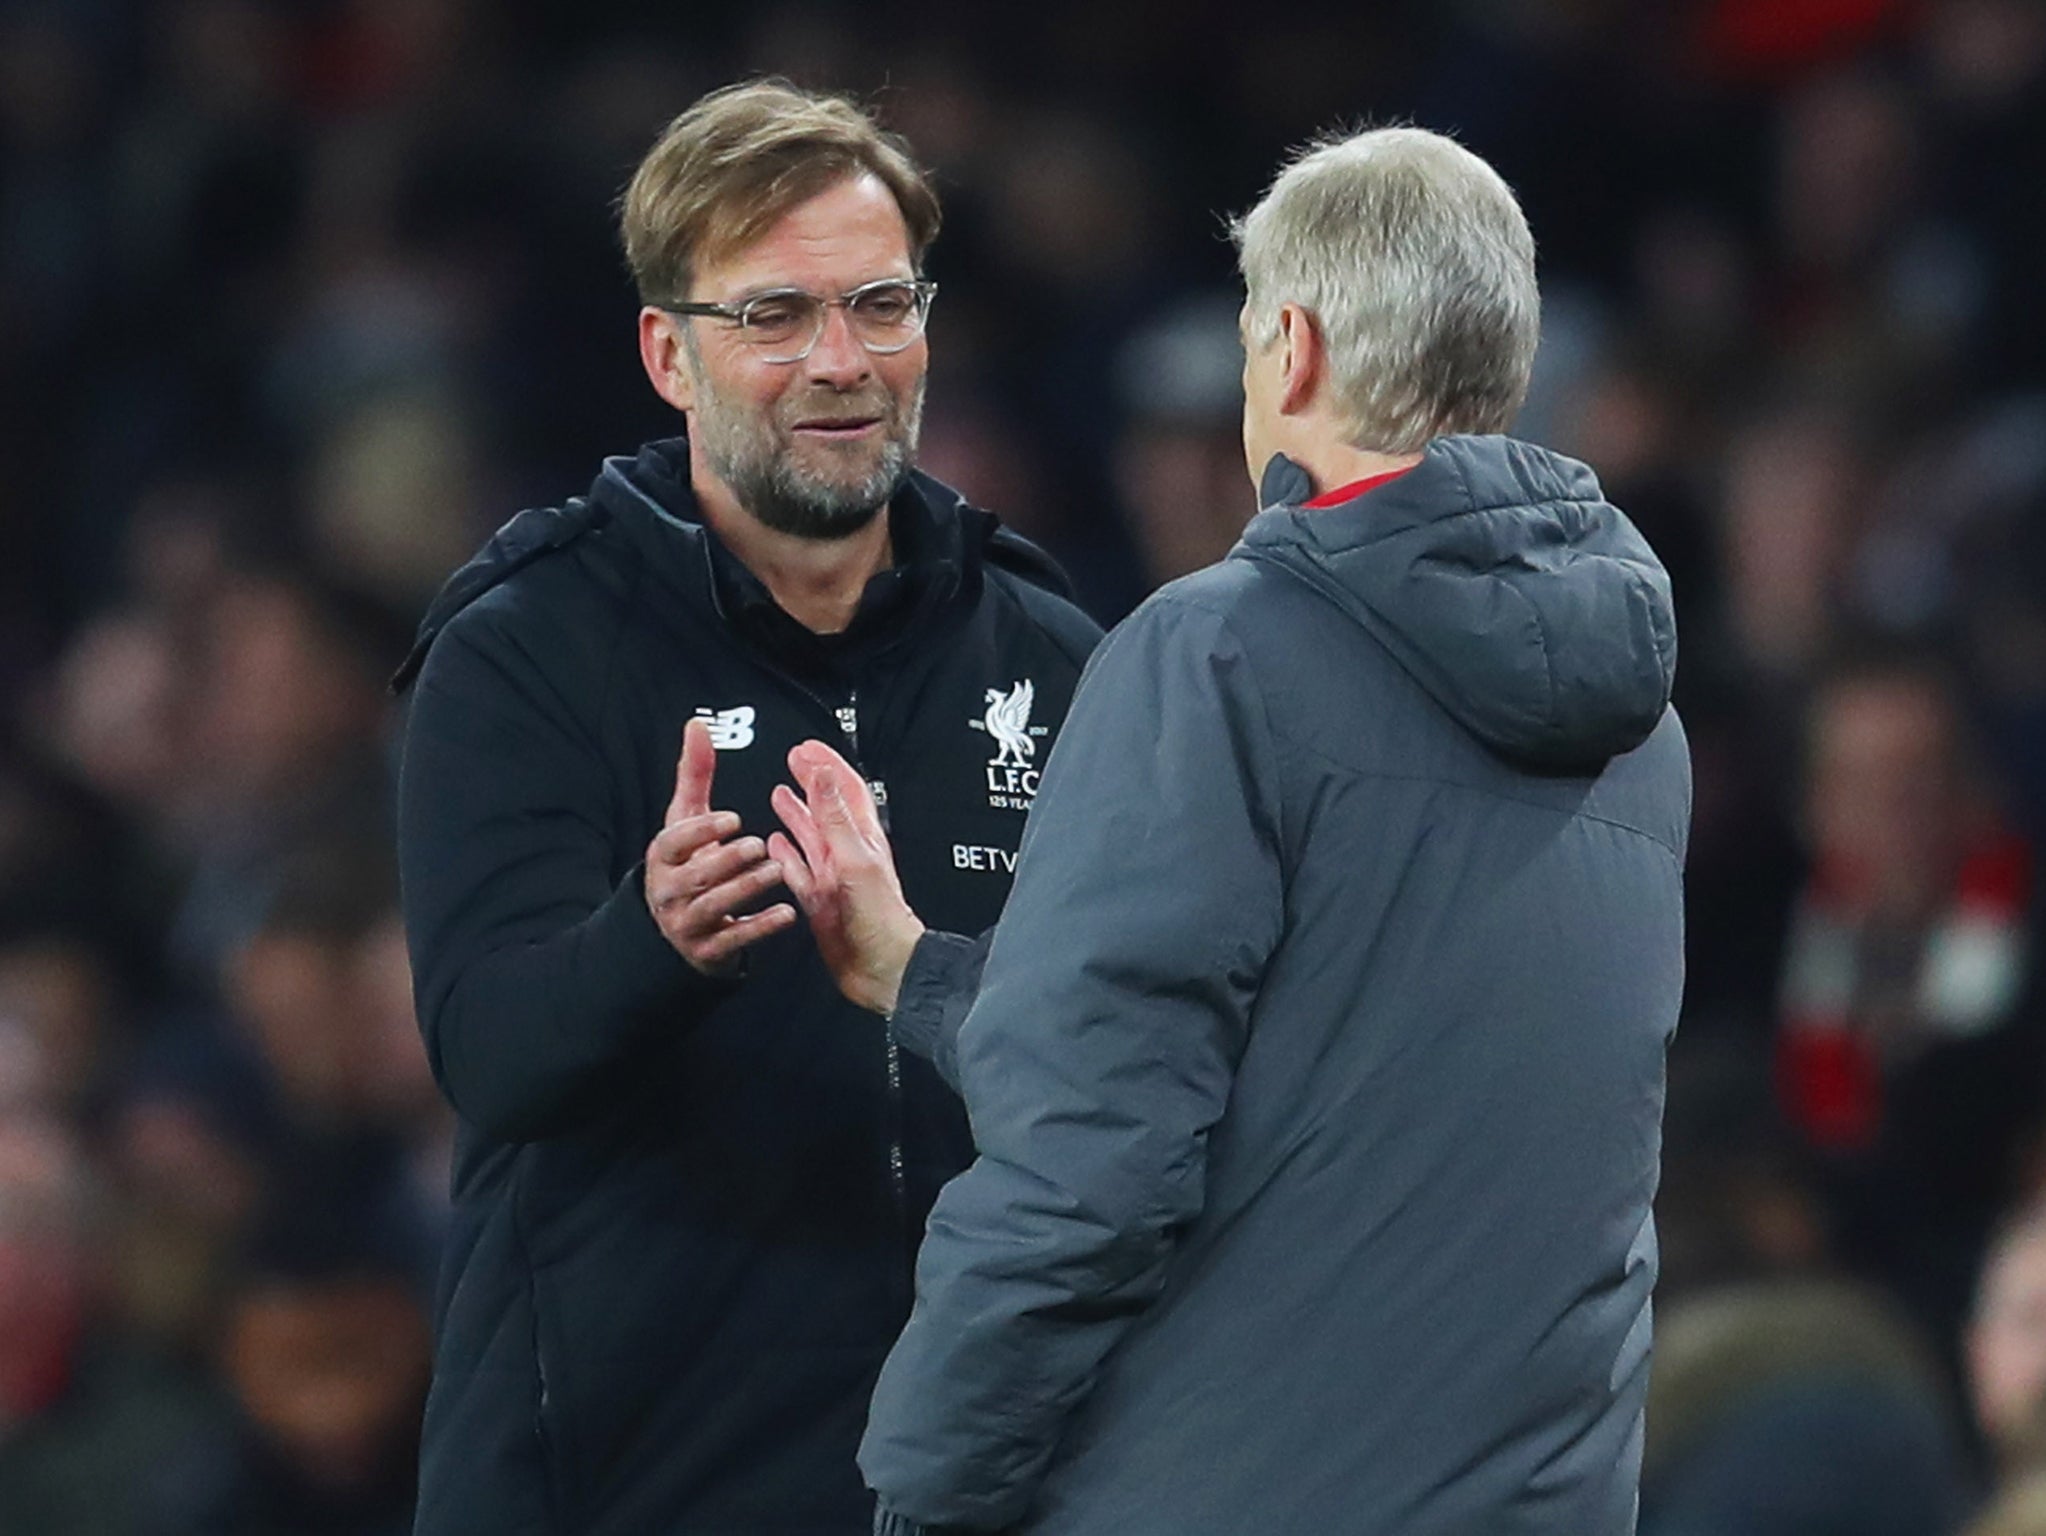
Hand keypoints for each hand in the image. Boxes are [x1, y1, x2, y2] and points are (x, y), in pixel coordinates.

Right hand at [645, 717, 794, 975]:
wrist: (679, 927)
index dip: (702, 831)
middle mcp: (669, 891)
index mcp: (663, 857)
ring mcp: (687, 923)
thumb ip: (694, 775)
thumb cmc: (688, 861)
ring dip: (747, 889)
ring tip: (777, 871)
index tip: (734, 818)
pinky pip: (734, 939)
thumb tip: (697, 725)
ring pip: (716, 907)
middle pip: (697, 876)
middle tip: (759, 845)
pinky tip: (787, 913)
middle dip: (728, 860)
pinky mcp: (708, 950)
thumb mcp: (686, 819)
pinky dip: (760, 927)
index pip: (674, 842)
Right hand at [768, 741, 924, 1014]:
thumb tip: (823, 773)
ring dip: (796, 814)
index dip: (826, 765)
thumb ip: (836, 816)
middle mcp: (847, 854)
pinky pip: (799, 871)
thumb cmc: (880, 918)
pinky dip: (786, 856)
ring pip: (811, 837)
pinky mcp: (820, 901)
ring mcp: (833, 877)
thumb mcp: (855, 858)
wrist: (883, 968)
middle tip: (793, 761)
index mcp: (861, 838)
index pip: (844, 789)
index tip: (806, 748)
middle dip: (810, 782)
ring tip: (779, 794)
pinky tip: (774, 847)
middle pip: (826, 807)